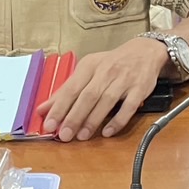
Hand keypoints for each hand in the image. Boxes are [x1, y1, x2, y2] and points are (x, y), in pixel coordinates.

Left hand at [39, 38, 168, 140]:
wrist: (145, 51)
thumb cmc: (112, 63)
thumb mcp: (88, 70)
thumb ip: (66, 90)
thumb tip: (43, 109)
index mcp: (89, 66)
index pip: (71, 88)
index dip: (59, 107)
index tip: (49, 124)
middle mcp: (106, 71)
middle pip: (87, 96)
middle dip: (74, 117)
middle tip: (64, 135)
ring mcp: (124, 80)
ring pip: (106, 101)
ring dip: (93, 120)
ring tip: (82, 136)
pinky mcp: (140, 88)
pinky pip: (129, 106)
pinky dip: (118, 120)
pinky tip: (107, 132)